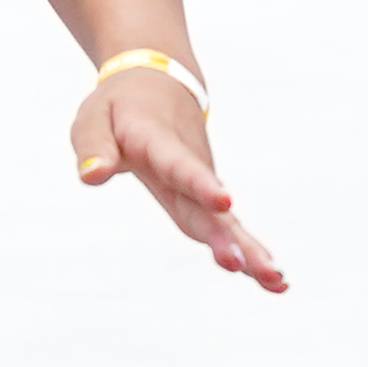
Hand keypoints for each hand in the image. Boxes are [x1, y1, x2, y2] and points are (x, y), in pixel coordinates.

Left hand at [73, 66, 286, 290]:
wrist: (159, 83)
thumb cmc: (119, 107)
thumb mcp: (94, 120)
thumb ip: (93, 148)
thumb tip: (91, 178)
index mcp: (159, 143)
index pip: (181, 166)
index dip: (201, 183)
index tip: (224, 200)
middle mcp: (191, 165)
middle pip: (211, 206)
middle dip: (229, 236)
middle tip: (248, 264)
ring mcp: (204, 184)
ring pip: (226, 221)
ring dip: (251, 251)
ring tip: (276, 282)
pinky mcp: (208, 200)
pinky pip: (228, 227)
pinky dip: (250, 252)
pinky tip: (274, 283)